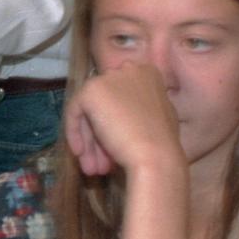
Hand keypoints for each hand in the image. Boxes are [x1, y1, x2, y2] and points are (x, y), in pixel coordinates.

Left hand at [63, 63, 184, 178]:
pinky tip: (82, 155)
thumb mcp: (161, 117)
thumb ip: (143, 108)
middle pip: (106, 104)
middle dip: (101, 137)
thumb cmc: (163, 142)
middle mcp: (128, 69)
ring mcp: (109, 78)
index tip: (115, 147)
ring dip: (91, 142)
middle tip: (100, 164)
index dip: (117, 124)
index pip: (122, 97)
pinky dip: (76, 133)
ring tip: (93, 169)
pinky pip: (76, 112)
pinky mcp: (91, 90)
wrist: (156, 155)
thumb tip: (129, 115)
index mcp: (147, 74)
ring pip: (91, 111)